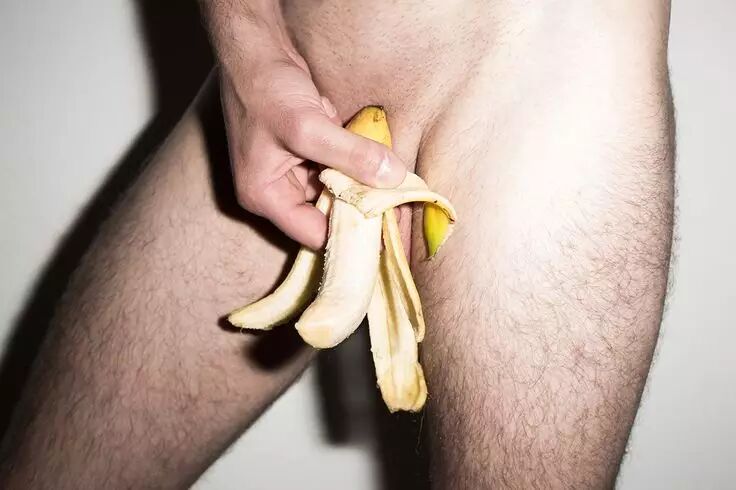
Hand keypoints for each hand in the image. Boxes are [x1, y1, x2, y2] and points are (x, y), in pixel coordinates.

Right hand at [214, 34, 405, 248]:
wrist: (257, 47)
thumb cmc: (264, 87)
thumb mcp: (307, 125)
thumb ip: (350, 154)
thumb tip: (394, 177)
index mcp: (264, 197)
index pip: (313, 234)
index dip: (349, 231)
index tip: (386, 225)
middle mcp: (277, 191)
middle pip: (327, 215)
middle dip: (359, 207)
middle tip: (397, 203)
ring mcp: (293, 171)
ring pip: (337, 190)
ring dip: (361, 183)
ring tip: (392, 180)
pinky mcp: (308, 153)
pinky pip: (339, 169)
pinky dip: (357, 164)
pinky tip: (378, 159)